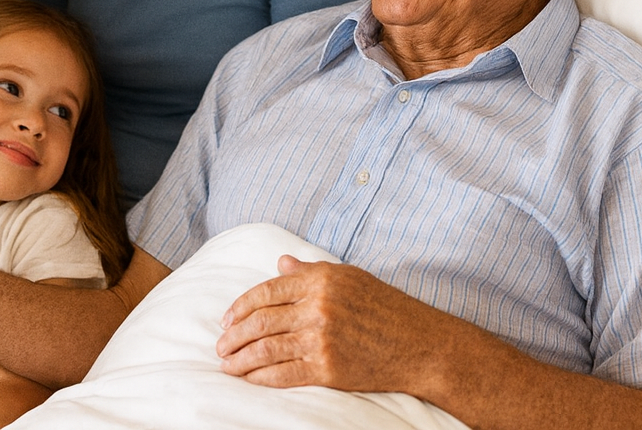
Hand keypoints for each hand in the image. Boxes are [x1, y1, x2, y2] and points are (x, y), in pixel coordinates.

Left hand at [216, 254, 454, 393]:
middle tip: (220, 344)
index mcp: (321, 280)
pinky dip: (261, 377)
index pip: (267, 290)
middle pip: (261, 320)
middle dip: (234, 334)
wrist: (421, 345)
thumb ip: (311, 272)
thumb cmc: (387, 308)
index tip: (227, 317)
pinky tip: (249, 378)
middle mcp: (318, 306)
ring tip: (226, 363)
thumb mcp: (350, 278)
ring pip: (266, 348)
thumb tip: (281, 263)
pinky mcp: (328, 368)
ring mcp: (321, 338)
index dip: (241, 306)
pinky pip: (284, 373)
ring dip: (240, 358)